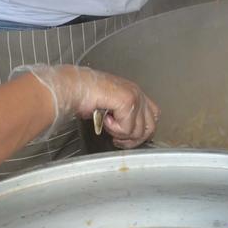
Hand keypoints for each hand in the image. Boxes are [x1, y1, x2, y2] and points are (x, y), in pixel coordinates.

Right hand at [14, 64, 158, 148]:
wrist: (74, 87)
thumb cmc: (85, 95)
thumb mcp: (110, 107)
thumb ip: (123, 116)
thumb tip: (128, 133)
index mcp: (135, 93)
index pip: (153, 117)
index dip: (140, 132)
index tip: (125, 138)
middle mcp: (138, 93)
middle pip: (150, 127)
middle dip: (133, 139)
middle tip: (118, 139)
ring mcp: (134, 96)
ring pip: (138, 131)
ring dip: (121, 134)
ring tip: (108, 126)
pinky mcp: (127, 102)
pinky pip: (127, 129)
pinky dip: (114, 129)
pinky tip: (104, 119)